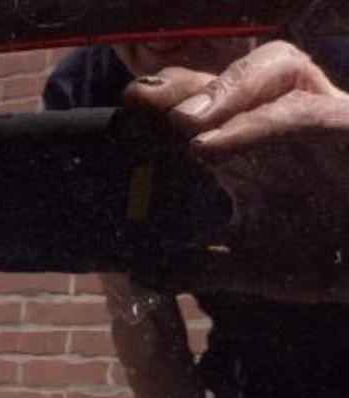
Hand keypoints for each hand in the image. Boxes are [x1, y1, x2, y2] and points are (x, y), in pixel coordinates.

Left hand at [125, 41, 348, 301]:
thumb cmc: (334, 254)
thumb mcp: (255, 266)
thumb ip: (201, 267)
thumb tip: (143, 275)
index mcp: (254, 150)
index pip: (207, 108)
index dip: (163, 104)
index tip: (122, 120)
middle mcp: (283, 125)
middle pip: (232, 78)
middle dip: (184, 84)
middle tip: (137, 103)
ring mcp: (321, 119)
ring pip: (273, 71)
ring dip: (219, 92)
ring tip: (177, 122)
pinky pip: (301, 112)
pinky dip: (252, 125)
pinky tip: (208, 147)